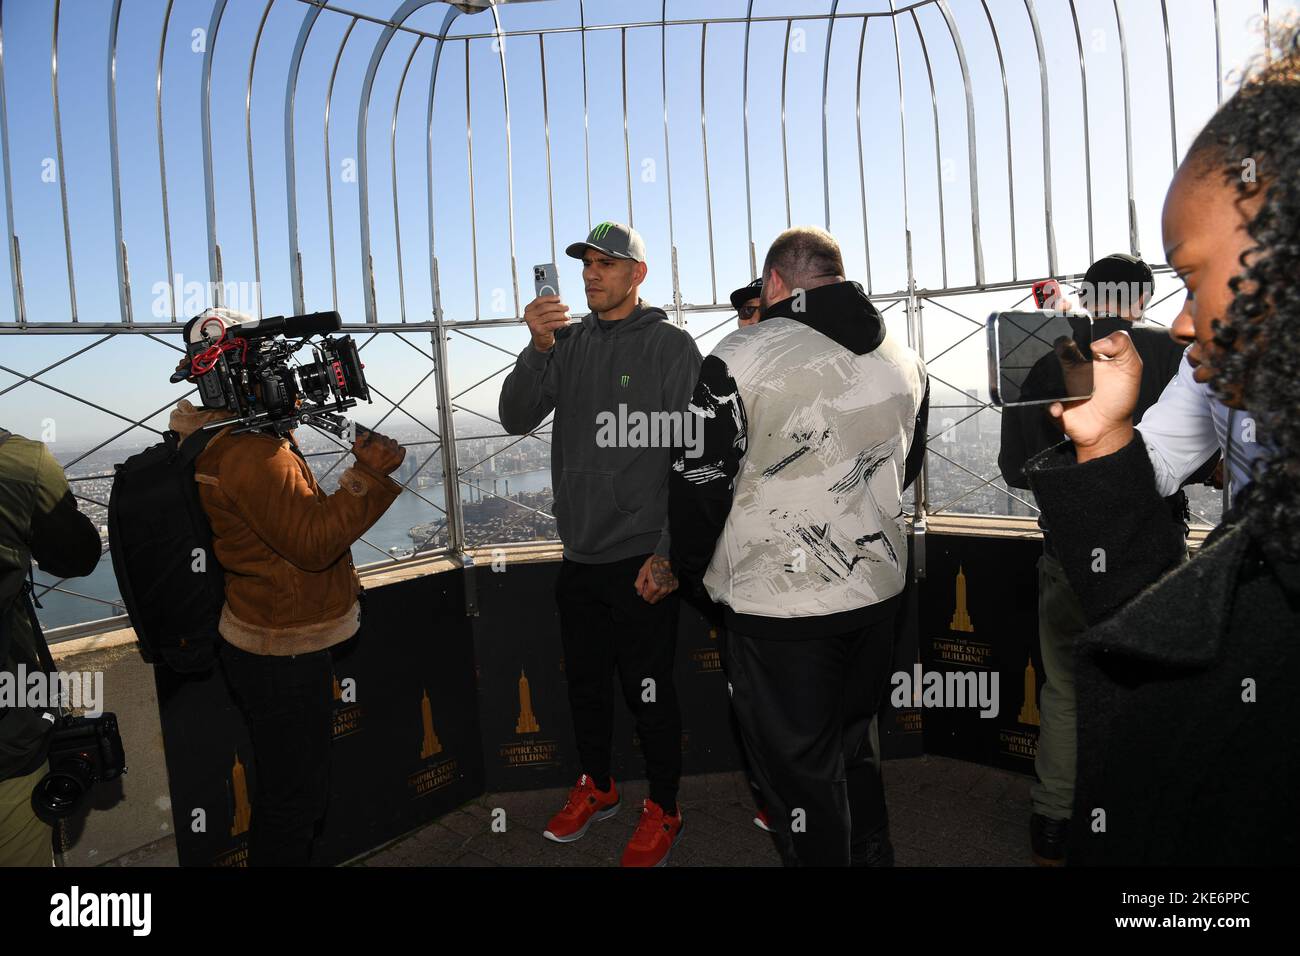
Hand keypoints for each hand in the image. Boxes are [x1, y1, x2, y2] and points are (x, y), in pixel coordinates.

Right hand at [352, 427, 404, 475]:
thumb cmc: (364, 464)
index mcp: (377, 445)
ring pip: (394, 442)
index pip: (378, 435)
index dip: (375, 438)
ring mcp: (394, 453)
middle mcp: (387, 448)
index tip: (374, 441)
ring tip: (385, 450)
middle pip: (386, 438)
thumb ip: (359, 439)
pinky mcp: (399, 459)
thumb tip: (367, 433)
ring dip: (390, 445)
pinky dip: (398, 450)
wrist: (370, 476)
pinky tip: (392, 453)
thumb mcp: (356, 450)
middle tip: (379, 447)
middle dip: (382, 441)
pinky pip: (402, 449)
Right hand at [523, 295, 571, 352]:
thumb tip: (560, 302)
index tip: (559, 298)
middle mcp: (529, 316)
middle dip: (558, 307)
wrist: (540, 339)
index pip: (539, 300)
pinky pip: (553, 324)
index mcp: (529, 309)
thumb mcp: (542, 315)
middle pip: (546, 307)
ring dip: (561, 315)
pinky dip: (561, 323)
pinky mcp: (539, 330)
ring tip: (568, 316)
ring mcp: (533, 323)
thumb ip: (548, 307)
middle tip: (566, 307)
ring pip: (550, 316)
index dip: (550, 298)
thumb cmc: (543, 324)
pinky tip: (566, 322)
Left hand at [635, 555, 677, 603]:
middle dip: (650, 593)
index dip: (644, 591)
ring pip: (660, 597)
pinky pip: (667, 592)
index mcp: (654, 587)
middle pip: (654, 600)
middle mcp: (663, 590)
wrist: (668, 556)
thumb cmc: (655, 562)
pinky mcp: (674, 586)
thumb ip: (639, 584)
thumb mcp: (643, 571)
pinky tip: (663, 579)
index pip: (647, 598)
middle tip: (650, 582)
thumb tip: (639, 592)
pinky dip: (664, 588)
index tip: (646, 584)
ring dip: (657, 591)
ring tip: (657, 579)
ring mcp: (670, 588)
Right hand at [1047, 331, 1138, 461]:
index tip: (1069, 312)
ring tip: (1067, 384)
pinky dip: (1052, 406)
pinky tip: (1060, 407)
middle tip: (1066, 348)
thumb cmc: (1119, 396)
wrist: (1109, 428)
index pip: (1075, 332)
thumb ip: (1122, 345)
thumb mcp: (1130, 367)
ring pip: (1045, 373)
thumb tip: (1096, 343)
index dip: (1070, 321)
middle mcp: (1070, 367)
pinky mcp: (1053, 405)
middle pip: (1057, 348)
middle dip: (1057, 343)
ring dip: (1049, 375)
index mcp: (1087, 354)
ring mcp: (1059, 385)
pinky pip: (1045, 403)